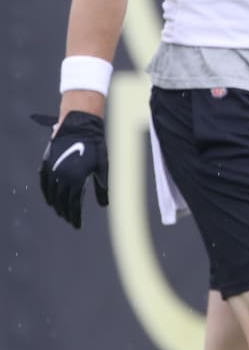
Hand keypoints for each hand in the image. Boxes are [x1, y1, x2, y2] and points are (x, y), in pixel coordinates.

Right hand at [37, 111, 108, 228]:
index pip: (73, 203)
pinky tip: (49, 198)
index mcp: (76, 178)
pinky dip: (45, 192)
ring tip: (61, 212)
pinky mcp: (47, 162)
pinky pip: (43, 182)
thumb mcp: (103, 165)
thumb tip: (104, 204)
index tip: (76, 225)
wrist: (80, 124)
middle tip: (69, 220)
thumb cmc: (95, 144)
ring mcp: (52, 169)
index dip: (75, 215)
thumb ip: (102, 185)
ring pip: (51, 193)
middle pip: (61, 200)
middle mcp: (61, 176)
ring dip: (55, 204)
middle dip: (65, 212)